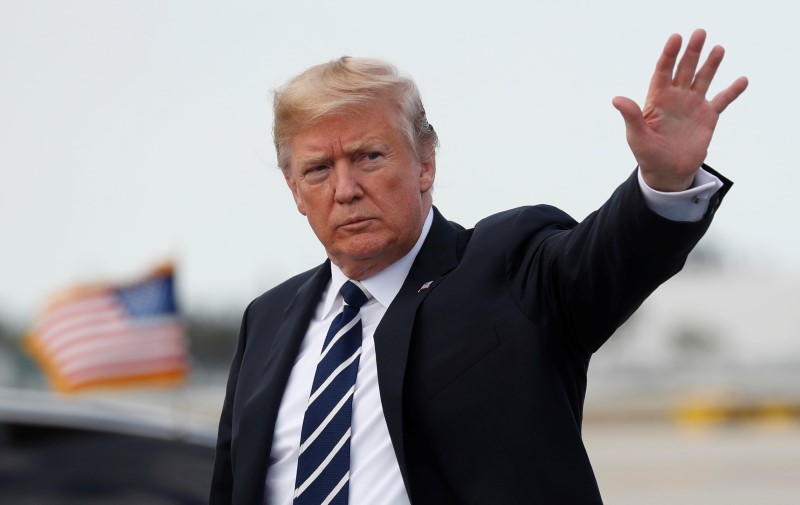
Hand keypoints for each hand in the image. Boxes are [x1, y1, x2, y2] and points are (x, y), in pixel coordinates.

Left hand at [612, 29, 747, 191]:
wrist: (667, 172)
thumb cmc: (647, 155)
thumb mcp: (637, 136)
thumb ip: (631, 116)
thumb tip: (616, 99)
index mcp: (657, 100)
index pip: (662, 72)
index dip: (669, 55)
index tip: (675, 38)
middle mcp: (676, 98)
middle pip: (684, 70)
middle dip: (691, 52)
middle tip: (699, 33)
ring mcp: (692, 105)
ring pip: (703, 79)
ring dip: (711, 64)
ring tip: (718, 49)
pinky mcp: (708, 117)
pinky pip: (722, 100)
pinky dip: (732, 91)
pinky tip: (742, 80)